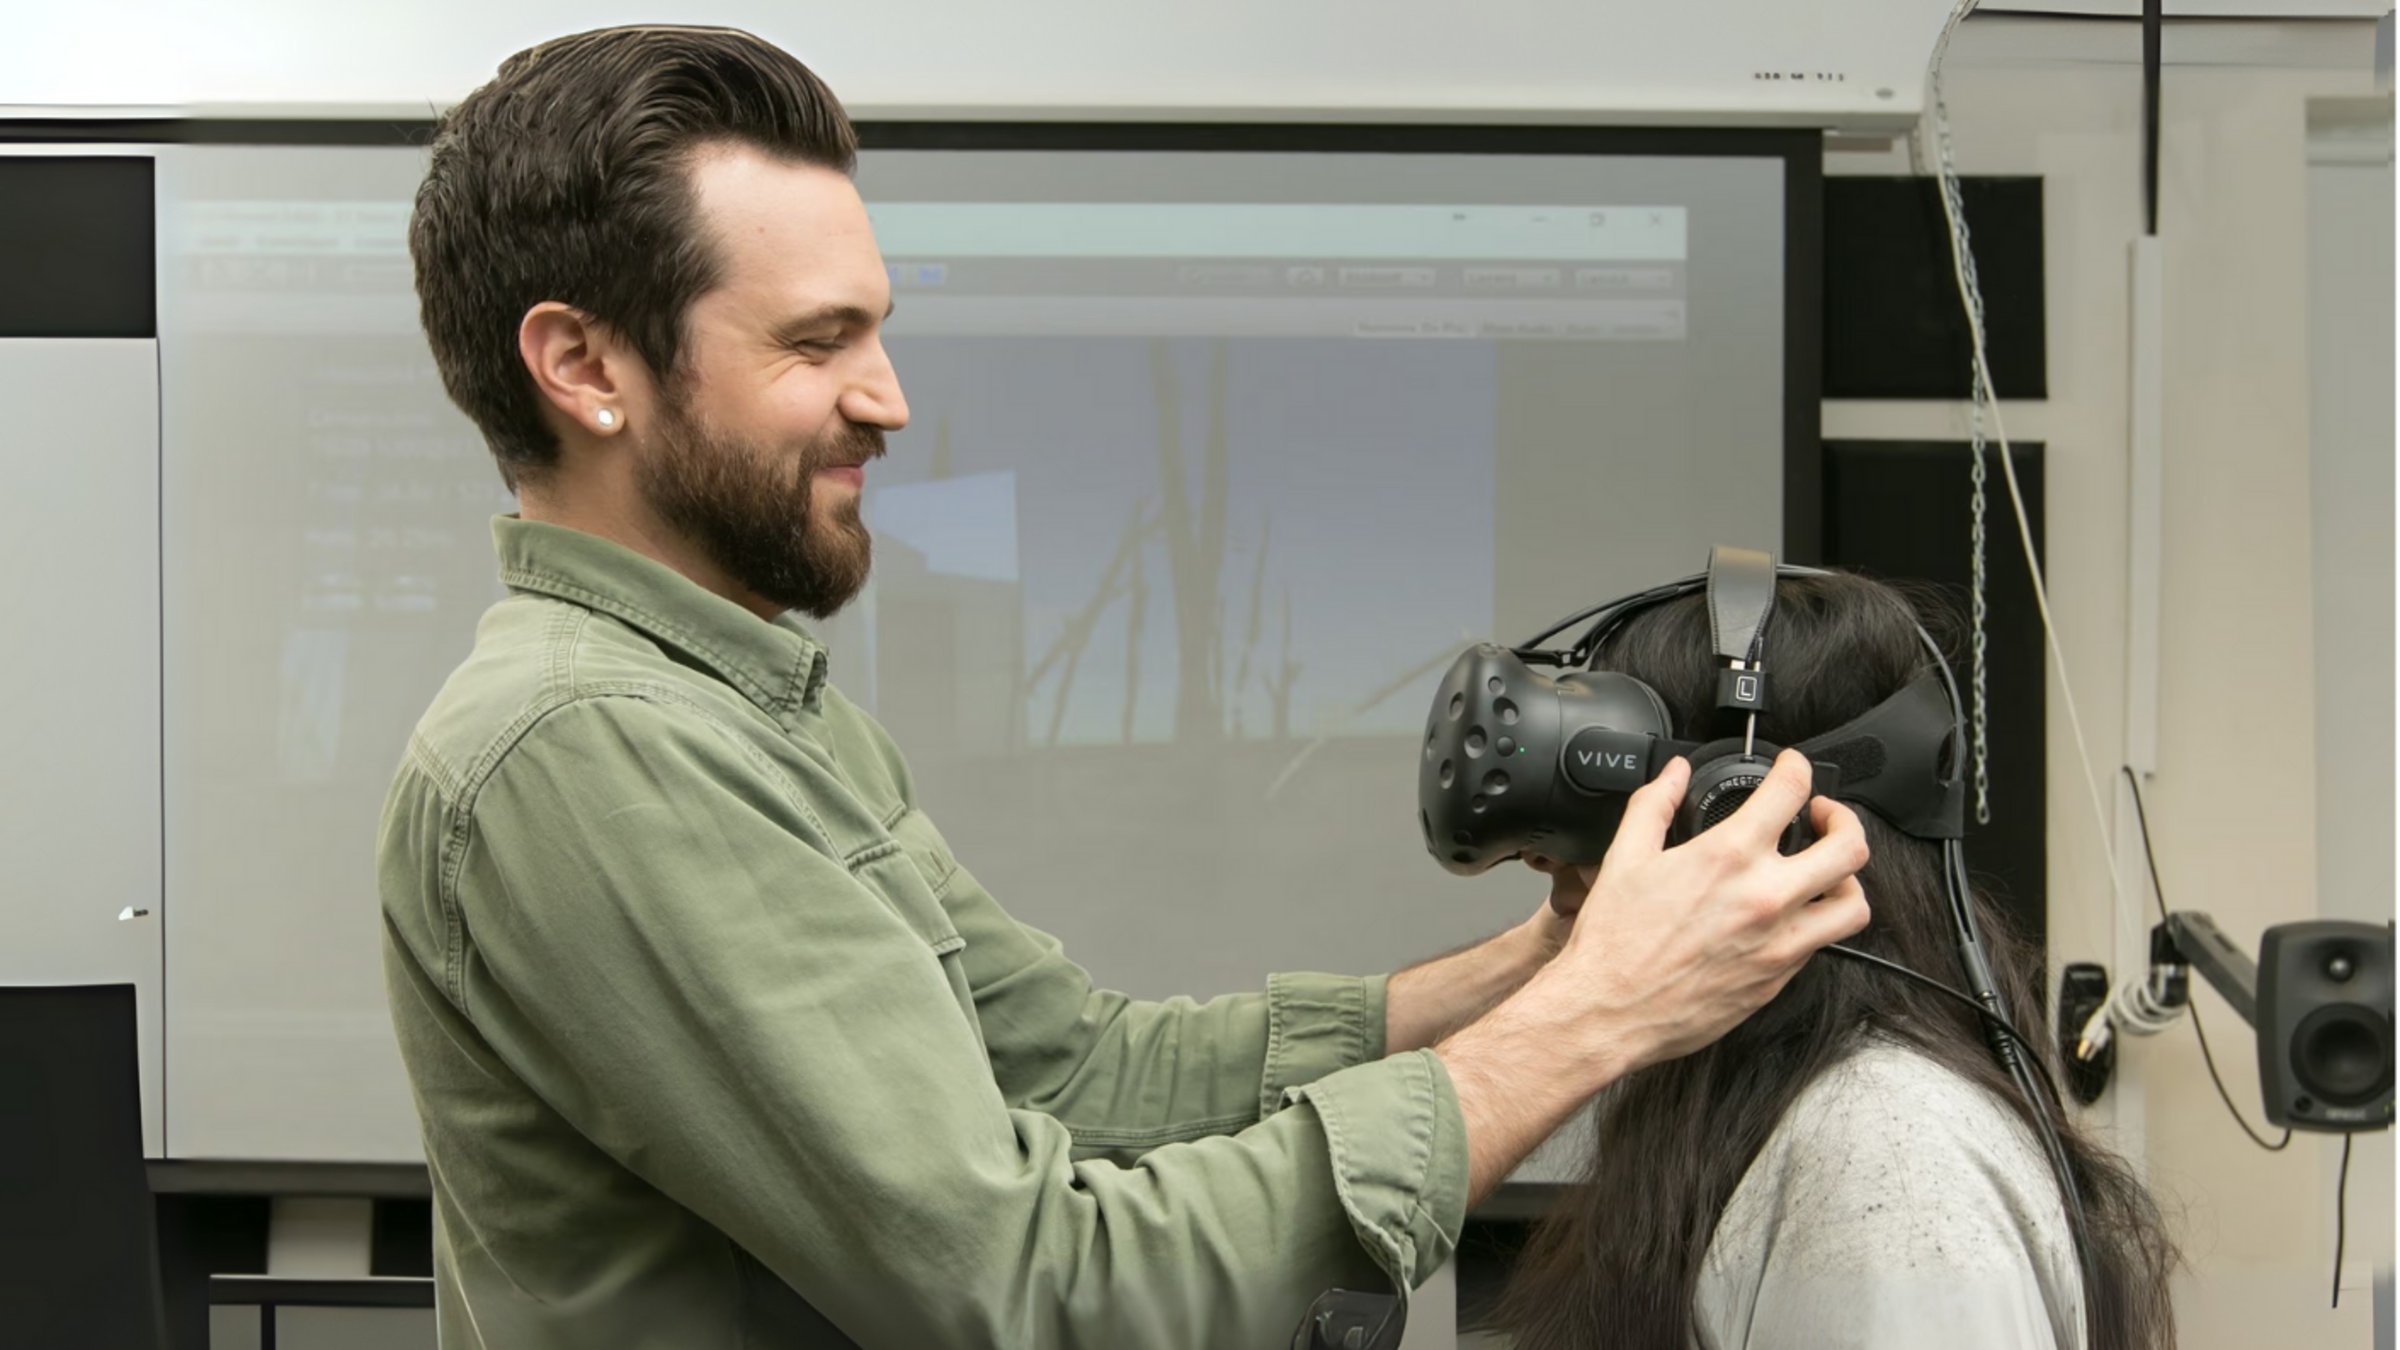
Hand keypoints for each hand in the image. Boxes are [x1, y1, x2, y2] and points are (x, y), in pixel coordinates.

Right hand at [1527, 749, 1870, 1076]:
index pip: (1790, 792)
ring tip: (1826, 872)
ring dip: (1846, 879)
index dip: (1796, 768)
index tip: (1791, 768)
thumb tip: (1672, 775)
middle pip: (1849, 847)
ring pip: (1853, 905)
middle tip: (1822, 816)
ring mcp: (1779, 944)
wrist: (1609, 1012)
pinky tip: (1789, 915)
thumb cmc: (1614, 944)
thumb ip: (1654, 805)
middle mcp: (1765, 899)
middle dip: (1843, 818)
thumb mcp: (1625, 858)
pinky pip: (1821, 944)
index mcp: (1728, 858)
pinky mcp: (1777, 980)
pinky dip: (1815, 922)